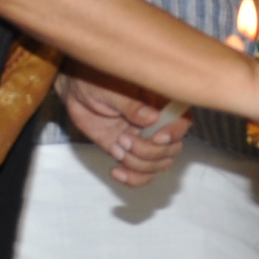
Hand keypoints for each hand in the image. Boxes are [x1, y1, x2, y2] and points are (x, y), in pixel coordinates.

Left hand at [58, 72, 188, 186]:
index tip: (157, 137)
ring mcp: (143, 140)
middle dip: (149, 151)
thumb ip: (131, 104)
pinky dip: (133, 178)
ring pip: (159, 165)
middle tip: (124, 138)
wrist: (75, 90)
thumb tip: (153, 117)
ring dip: (138, 163)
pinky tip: (116, 170)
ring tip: (117, 147)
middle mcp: (156, 123)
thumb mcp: (111, 89)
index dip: (175, 133)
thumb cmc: (95, 80)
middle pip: (172, 149)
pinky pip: (141, 174)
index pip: (182, 120)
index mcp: (158, 102)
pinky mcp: (128, 153)